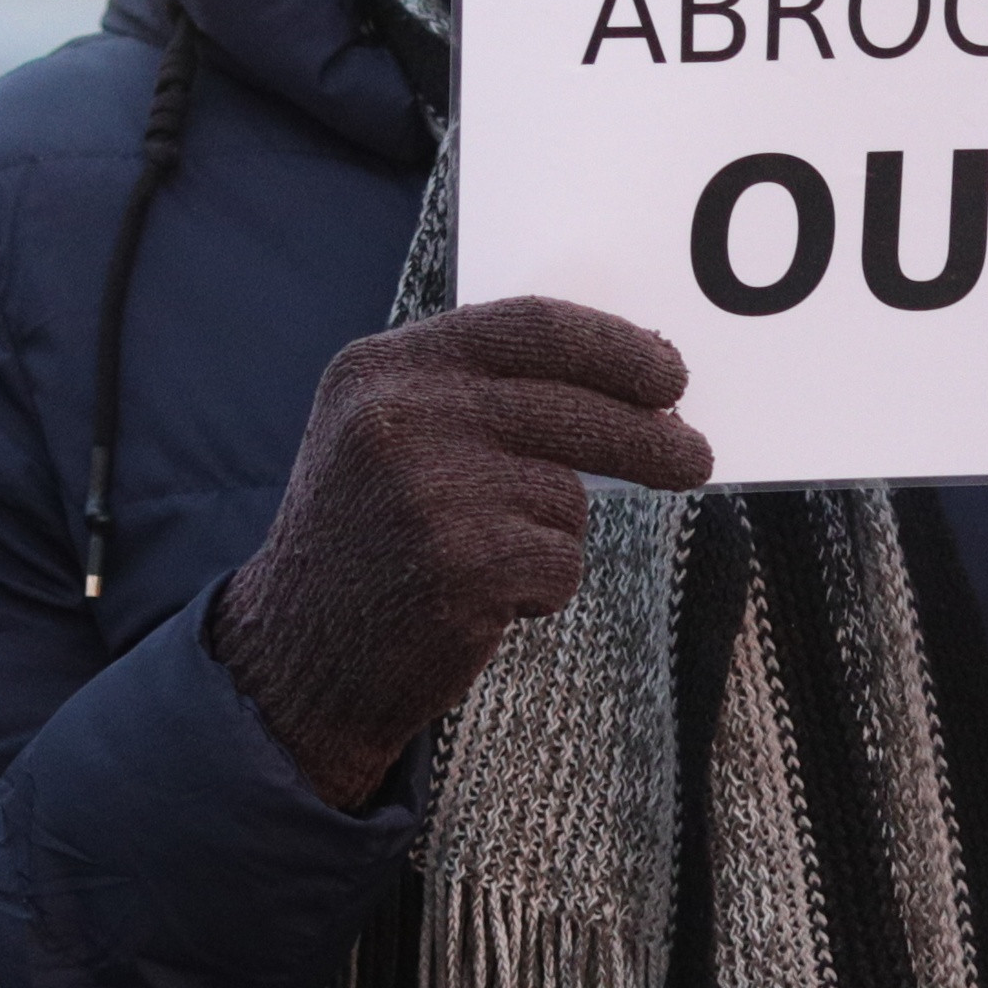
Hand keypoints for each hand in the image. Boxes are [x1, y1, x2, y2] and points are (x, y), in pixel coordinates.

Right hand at [208, 296, 711, 805]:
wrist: (292, 661)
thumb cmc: (367, 544)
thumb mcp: (390, 435)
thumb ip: (481, 393)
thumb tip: (632, 380)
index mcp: (384, 368)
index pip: (532, 326)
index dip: (616, 347)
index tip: (670, 374)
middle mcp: (401, 416)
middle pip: (574, 407)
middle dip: (651, 435)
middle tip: (695, 457)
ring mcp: (430, 490)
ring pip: (568, 494)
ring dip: (554, 534)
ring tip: (487, 558)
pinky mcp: (461, 566)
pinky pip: (561, 562)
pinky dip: (543, 588)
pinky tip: (483, 602)